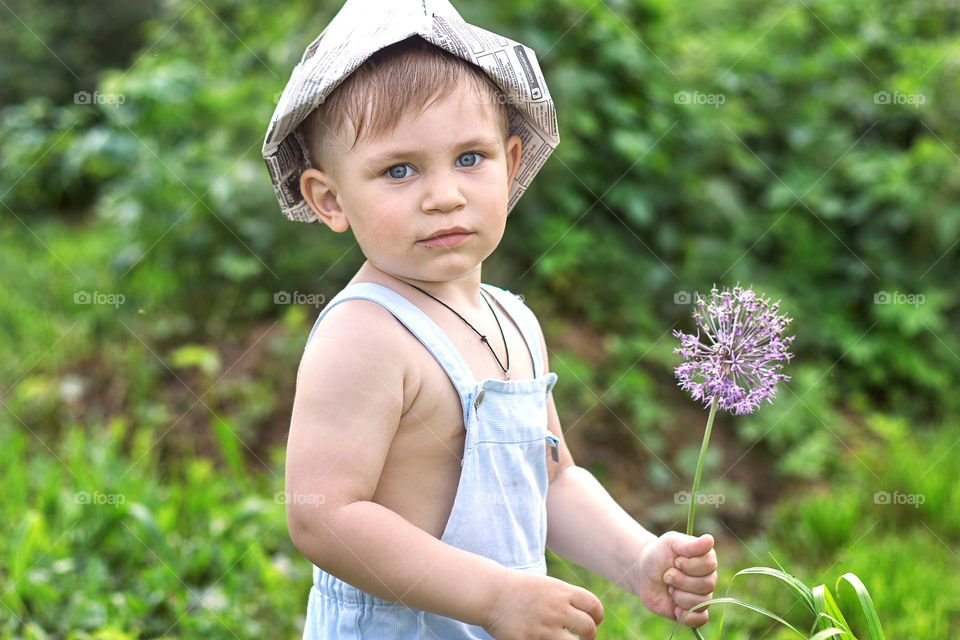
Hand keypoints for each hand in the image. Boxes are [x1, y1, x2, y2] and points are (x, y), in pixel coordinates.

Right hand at [482, 569, 603, 639]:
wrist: (491, 593)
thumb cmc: (517, 589)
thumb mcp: (545, 585)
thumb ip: (563, 597)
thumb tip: (582, 612)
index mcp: (562, 591)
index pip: (593, 605)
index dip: (597, 616)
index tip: (594, 621)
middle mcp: (558, 608)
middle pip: (589, 627)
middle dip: (589, 635)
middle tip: (584, 638)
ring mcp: (546, 627)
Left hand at [627, 531, 716, 626]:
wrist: (644, 572)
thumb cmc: (659, 554)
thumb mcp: (670, 542)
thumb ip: (689, 544)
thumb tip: (709, 540)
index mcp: (706, 559)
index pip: (709, 564)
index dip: (689, 564)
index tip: (675, 560)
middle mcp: (708, 578)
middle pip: (706, 585)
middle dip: (681, 580)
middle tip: (667, 575)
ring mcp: (701, 595)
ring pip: (701, 602)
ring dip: (679, 595)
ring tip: (668, 588)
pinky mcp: (693, 612)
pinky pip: (700, 620)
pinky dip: (687, 616)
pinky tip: (675, 608)